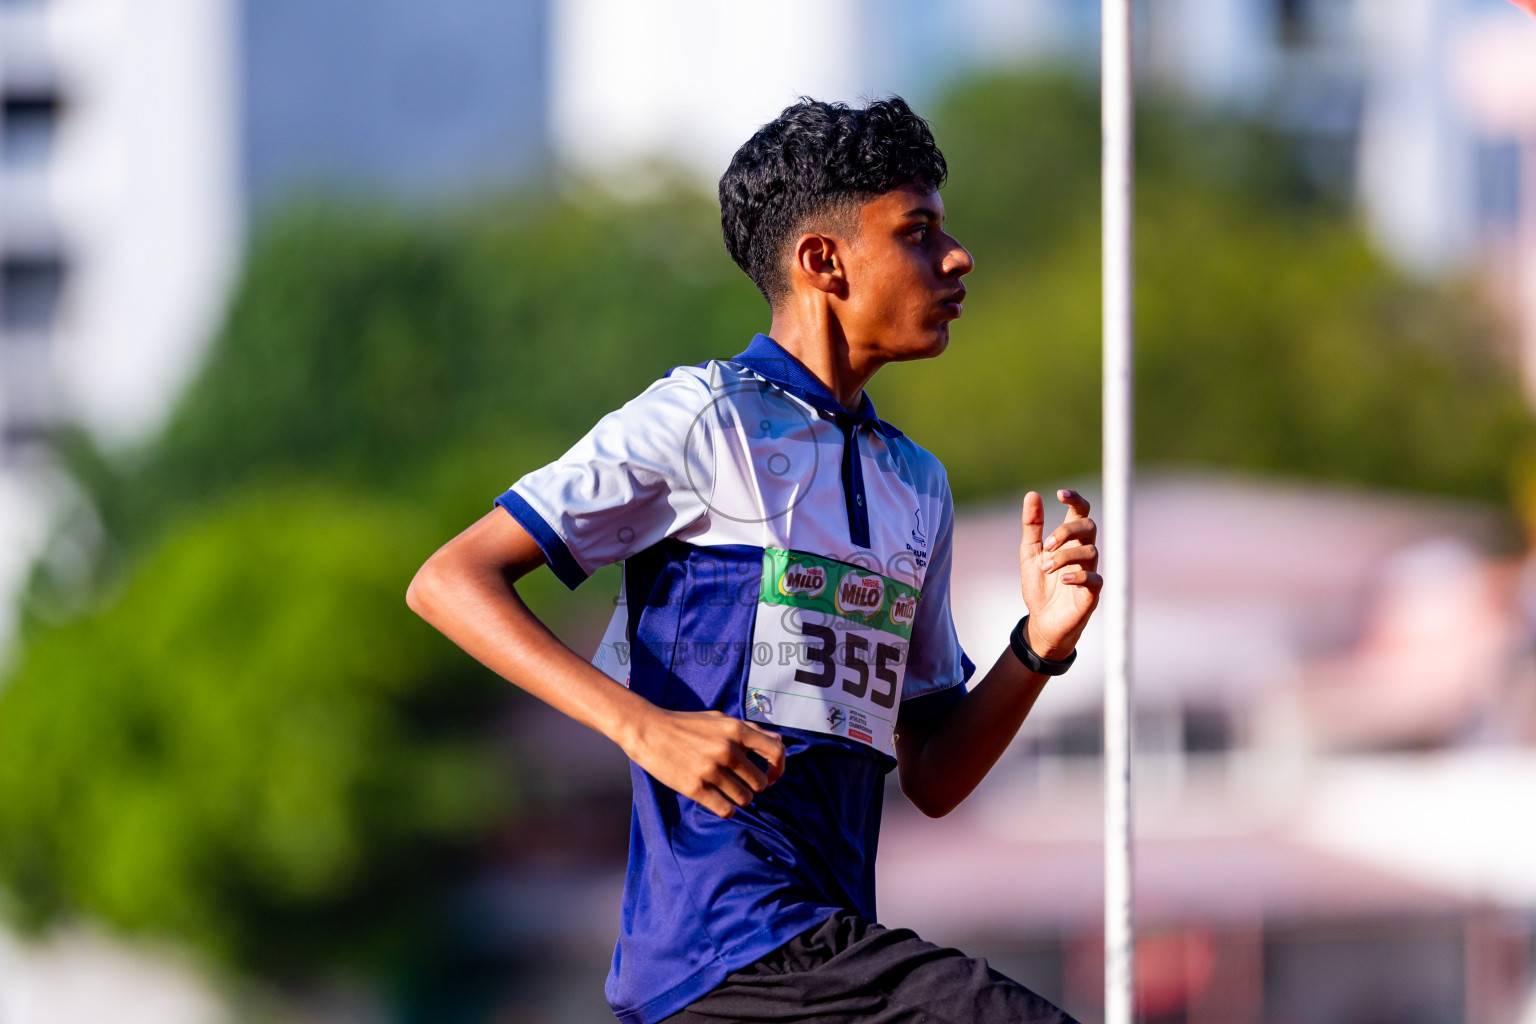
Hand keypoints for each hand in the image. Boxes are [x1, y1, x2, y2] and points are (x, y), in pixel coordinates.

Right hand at [621, 708, 786, 817]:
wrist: (648, 730)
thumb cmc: (685, 724)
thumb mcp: (719, 718)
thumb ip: (749, 729)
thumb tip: (778, 740)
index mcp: (736, 730)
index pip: (776, 752)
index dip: (778, 768)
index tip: (770, 776)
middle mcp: (727, 749)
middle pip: (759, 783)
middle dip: (753, 787)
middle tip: (741, 785)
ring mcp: (711, 770)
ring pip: (744, 799)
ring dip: (739, 799)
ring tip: (728, 793)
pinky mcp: (695, 788)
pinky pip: (725, 810)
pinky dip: (727, 810)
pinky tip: (720, 803)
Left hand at [1018, 489, 1102, 660]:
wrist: (1042, 621)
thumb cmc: (1040, 585)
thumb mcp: (1029, 553)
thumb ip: (1032, 525)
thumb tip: (1032, 494)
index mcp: (1070, 540)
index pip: (1082, 512)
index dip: (1076, 499)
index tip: (1060, 494)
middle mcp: (1083, 552)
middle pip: (1089, 526)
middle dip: (1067, 530)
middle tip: (1047, 545)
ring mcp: (1090, 571)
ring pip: (1091, 551)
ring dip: (1065, 556)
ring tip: (1046, 568)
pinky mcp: (1092, 593)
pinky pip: (1095, 578)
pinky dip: (1078, 575)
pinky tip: (1063, 579)